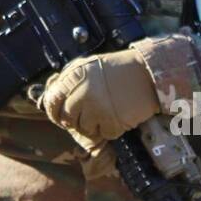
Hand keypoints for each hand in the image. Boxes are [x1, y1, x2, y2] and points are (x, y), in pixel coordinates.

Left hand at [41, 47, 160, 147]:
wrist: (148, 73)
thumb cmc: (119, 69)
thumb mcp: (88, 66)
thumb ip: (70, 80)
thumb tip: (52, 98)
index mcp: (74, 76)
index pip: (52, 101)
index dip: (54, 111)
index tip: (59, 115)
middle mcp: (82, 92)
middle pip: (67, 118)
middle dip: (75, 120)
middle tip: (87, 116)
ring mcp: (96, 108)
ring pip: (83, 129)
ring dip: (93, 126)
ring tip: (104, 114)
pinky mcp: (111, 122)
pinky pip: (103, 135)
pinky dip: (110, 129)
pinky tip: (117, 116)